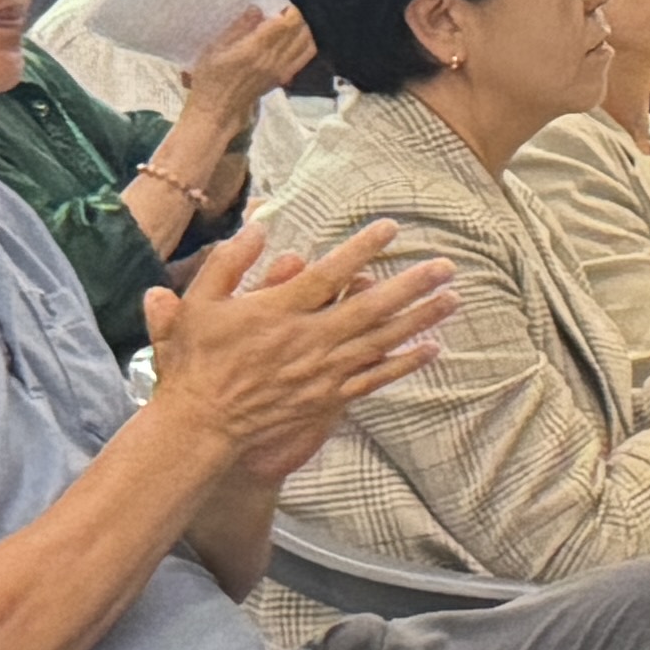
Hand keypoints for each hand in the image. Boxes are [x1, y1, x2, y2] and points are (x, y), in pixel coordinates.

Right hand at [145, 226, 458, 478]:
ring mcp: (322, 370)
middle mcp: (308, 339)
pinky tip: (433, 349)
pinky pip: (375, 378)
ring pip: (381, 340)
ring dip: (419, 319)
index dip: (362, 249)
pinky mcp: (328, 396)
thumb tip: (259, 227)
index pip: (329, 274)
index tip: (390, 228)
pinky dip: (405, 363)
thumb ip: (228, 263)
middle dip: (410, 285)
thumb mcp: (197, 304)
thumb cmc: (196, 360)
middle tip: (446, 266)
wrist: (201, 422)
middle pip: (370, 307)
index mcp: (278, 312)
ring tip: (453, 298)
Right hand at [173, 0, 318, 149]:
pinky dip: (306, 43)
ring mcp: (281, 70)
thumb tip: (257, 9)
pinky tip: (297, 37)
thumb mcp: (214, 49)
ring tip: (291, 21)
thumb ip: (238, 28)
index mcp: (254, 49)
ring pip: (306, 43)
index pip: (284, 24)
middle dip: (297, 16)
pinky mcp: (284, 78)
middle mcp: (273, 59)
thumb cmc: (209, 77)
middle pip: (298, 31)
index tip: (282, 1)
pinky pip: (304, 58)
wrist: (217, 110)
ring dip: (303, 28)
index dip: (289, 10)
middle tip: (286, 8)